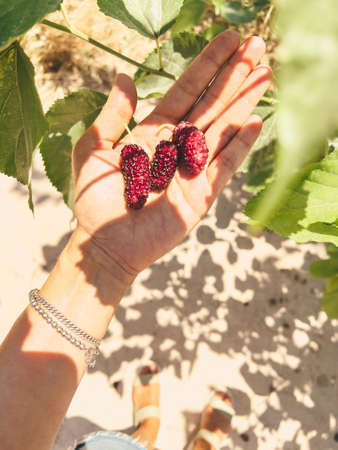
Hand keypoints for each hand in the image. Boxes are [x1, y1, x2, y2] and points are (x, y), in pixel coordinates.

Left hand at [72, 30, 271, 279]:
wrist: (105, 244)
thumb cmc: (95, 201)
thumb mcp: (94, 150)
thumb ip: (112, 115)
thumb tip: (125, 77)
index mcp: (153, 133)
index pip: (186, 92)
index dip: (206, 66)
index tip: (228, 39)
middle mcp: (177, 147)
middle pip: (210, 104)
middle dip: (233, 75)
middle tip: (258, 45)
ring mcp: (192, 170)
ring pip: (222, 129)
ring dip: (244, 102)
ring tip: (265, 74)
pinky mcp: (201, 195)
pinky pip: (224, 166)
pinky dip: (239, 145)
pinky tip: (256, 121)